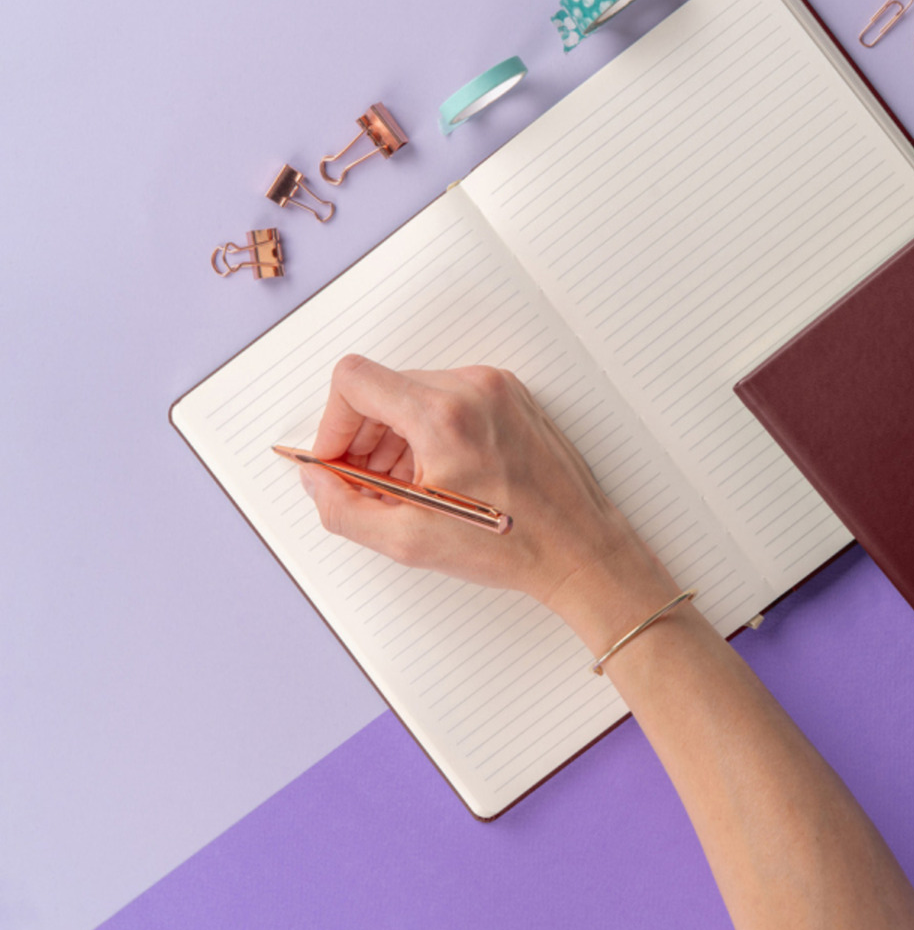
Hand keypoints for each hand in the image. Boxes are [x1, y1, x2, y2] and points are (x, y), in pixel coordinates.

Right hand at [301, 354, 679, 651]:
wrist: (579, 549)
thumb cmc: (512, 544)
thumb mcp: (408, 540)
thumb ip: (343, 507)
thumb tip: (317, 479)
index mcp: (444, 415)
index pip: (354, 380)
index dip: (333, 424)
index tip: (338, 461)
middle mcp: (471, 388)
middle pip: (383, 387)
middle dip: (362, 437)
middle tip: (365, 485)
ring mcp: (495, 388)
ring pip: (413, 393)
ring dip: (393, 436)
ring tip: (403, 487)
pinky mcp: (511, 397)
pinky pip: (448, 399)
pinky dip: (428, 431)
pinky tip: (434, 476)